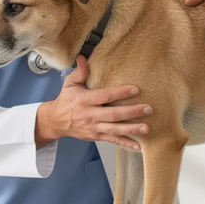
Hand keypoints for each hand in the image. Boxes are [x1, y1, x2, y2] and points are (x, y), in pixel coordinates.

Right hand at [36, 55, 150, 150]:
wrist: (56, 121)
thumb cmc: (66, 100)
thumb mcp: (70, 84)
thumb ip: (79, 72)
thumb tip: (83, 57)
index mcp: (85, 100)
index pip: (105, 96)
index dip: (120, 93)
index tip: (136, 89)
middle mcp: (90, 115)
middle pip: (113, 115)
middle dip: (131, 112)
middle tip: (148, 108)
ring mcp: (94, 128)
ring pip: (115, 130)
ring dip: (132, 130)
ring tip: (146, 128)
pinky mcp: (96, 136)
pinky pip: (113, 141)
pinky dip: (126, 144)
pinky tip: (139, 146)